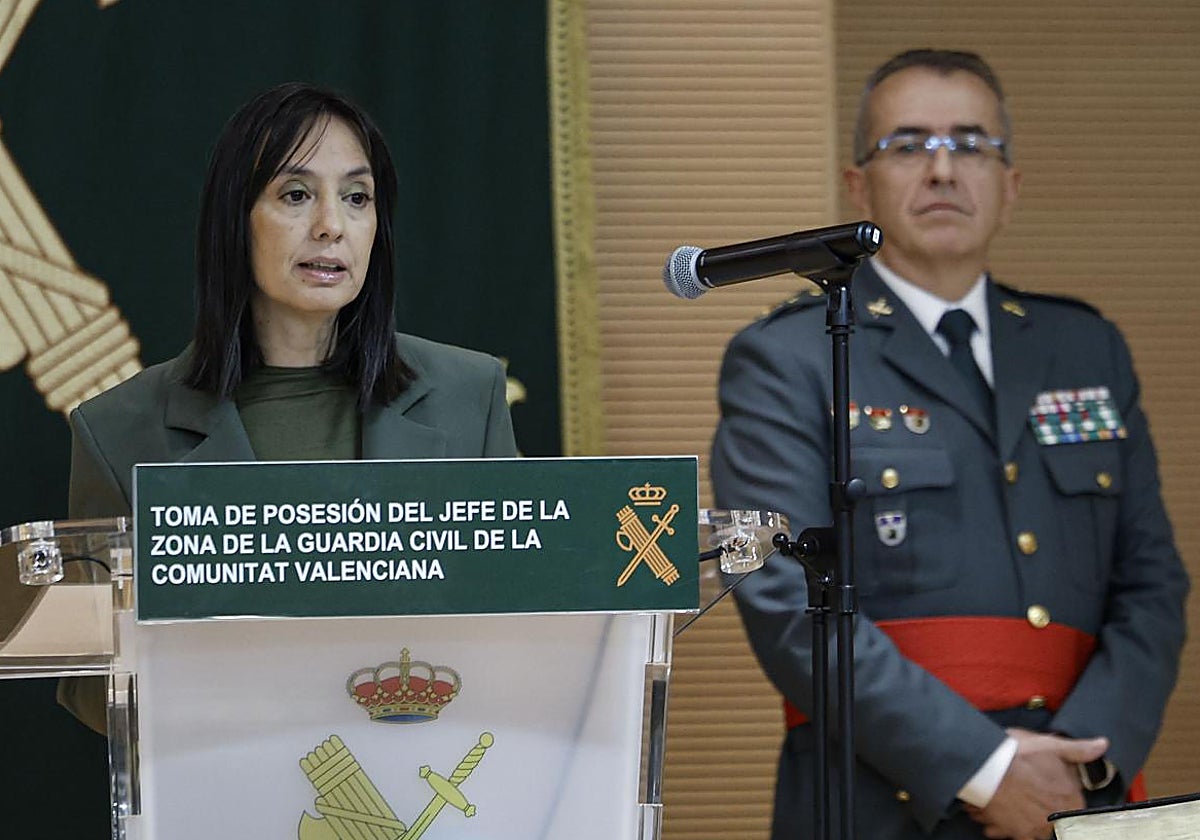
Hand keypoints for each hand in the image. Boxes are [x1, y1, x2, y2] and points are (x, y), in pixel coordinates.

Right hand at [965, 727, 1107, 839]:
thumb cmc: (1018, 756)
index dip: (1061, 788)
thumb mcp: (1051, 745)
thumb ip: (1079, 749)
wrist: (985, 766)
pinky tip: (1002, 812)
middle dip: (1043, 804)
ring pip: (1037, 828)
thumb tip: (1101, 745)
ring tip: (1014, 800)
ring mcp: (1036, 828)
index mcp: (1071, 800)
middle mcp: (1057, 819)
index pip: (1074, 800)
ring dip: (1027, 817)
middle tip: (1028, 789)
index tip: (1048, 781)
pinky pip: (1017, 836)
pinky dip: (1008, 826)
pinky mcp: (1015, 833)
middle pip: (1055, 816)